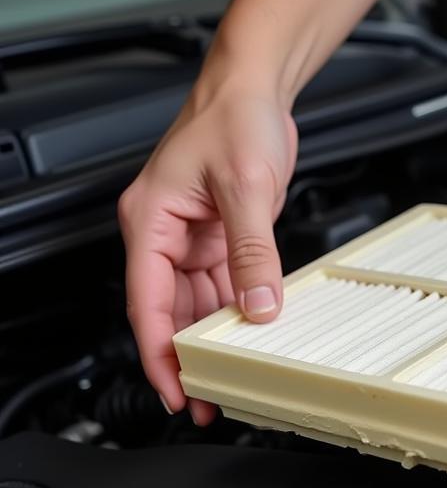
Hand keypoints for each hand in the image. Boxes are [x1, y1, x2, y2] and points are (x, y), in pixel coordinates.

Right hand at [118, 84, 296, 422]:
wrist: (256, 88)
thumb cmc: (234, 116)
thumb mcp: (246, 188)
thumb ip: (252, 252)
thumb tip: (260, 304)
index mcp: (150, 222)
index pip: (146, 303)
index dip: (158, 353)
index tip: (175, 389)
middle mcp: (165, 233)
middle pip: (170, 311)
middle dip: (187, 357)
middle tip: (208, 399)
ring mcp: (194, 236)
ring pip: (198, 302)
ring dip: (214, 338)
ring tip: (231, 376)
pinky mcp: (221, 234)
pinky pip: (226, 283)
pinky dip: (238, 308)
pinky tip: (251, 332)